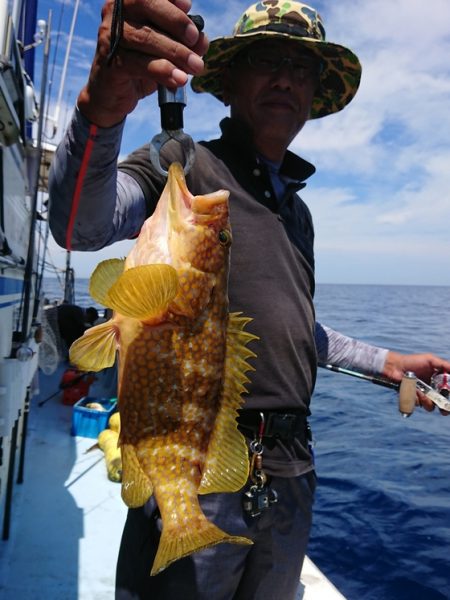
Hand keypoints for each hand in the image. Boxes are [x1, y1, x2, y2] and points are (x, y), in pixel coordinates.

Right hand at [78, 0, 208, 126]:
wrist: (114, 94)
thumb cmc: (141, 64)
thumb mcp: (165, 49)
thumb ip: (183, 40)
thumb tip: (202, 40)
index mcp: (129, 2)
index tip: (188, 6)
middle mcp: (115, 13)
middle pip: (146, 4)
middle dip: (176, 21)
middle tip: (195, 39)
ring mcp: (110, 37)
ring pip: (146, 37)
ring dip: (176, 52)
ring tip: (196, 66)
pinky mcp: (112, 63)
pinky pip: (141, 64)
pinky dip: (163, 70)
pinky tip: (179, 79)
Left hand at [382, 351, 449, 414]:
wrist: (395, 367)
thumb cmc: (412, 361)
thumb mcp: (430, 360)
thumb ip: (444, 365)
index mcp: (437, 381)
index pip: (447, 391)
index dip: (448, 396)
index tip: (448, 396)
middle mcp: (431, 390)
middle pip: (441, 403)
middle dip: (444, 408)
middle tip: (444, 411)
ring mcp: (422, 395)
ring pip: (430, 406)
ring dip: (427, 401)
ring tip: (420, 393)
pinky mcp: (413, 399)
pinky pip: (417, 404)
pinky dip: (416, 399)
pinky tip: (412, 390)